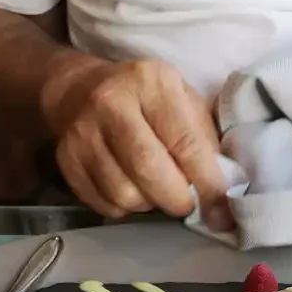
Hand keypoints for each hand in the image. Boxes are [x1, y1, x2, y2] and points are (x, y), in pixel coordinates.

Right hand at [42, 56, 231, 225]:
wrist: (79, 91)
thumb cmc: (147, 101)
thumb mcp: (183, 102)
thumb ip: (205, 141)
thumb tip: (225, 193)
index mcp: (151, 83)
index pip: (185, 142)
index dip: (208, 182)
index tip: (222, 208)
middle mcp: (111, 103)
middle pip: (148, 169)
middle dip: (176, 199)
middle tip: (188, 205)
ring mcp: (82, 133)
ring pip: (124, 194)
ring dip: (150, 204)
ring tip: (156, 190)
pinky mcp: (66, 160)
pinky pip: (104, 204)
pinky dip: (125, 208)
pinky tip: (132, 189)